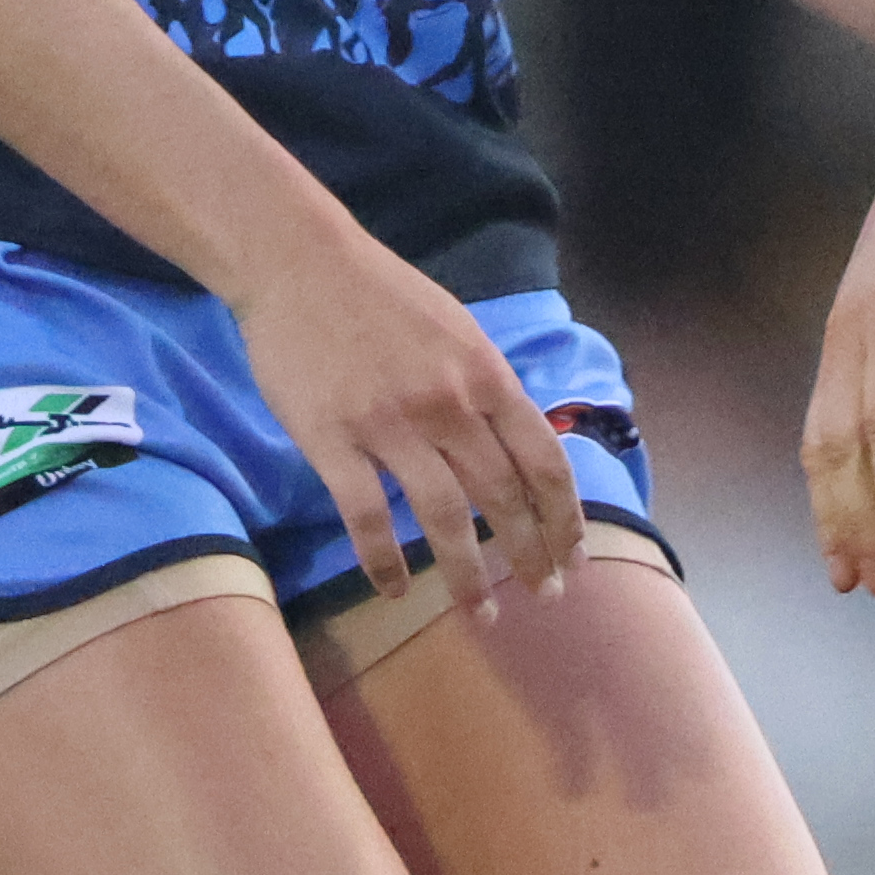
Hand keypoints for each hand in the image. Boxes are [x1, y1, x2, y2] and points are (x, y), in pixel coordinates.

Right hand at [224, 230, 575, 613]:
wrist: (300, 263)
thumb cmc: (382, 295)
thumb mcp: (459, 329)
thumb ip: (488, 387)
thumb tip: (519, 444)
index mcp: (486, 376)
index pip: (544, 461)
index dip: (565, 517)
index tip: (574, 556)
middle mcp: (449, 405)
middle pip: (504, 497)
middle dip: (530, 555)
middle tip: (543, 596)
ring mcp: (390, 425)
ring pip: (444, 517)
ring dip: (467, 574)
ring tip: (480, 612)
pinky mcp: (333, 440)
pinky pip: (366, 517)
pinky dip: (384, 562)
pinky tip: (395, 589)